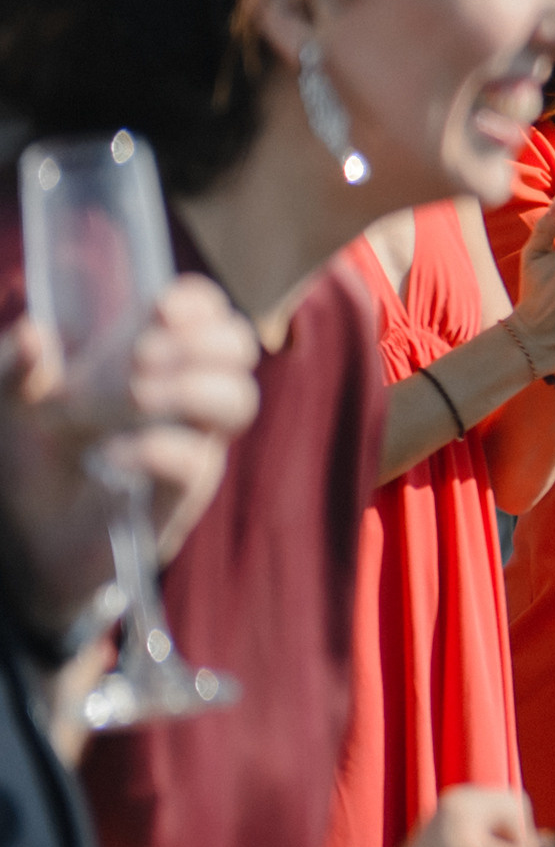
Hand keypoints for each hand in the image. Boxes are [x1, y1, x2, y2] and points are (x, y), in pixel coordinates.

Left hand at [0, 276, 258, 635]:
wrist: (30, 543)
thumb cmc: (31, 464)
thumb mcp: (10, 405)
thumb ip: (17, 368)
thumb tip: (36, 332)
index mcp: (155, 365)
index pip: (210, 317)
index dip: (200, 304)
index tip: (162, 307)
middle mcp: (186, 401)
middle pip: (239, 351)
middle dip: (198, 342)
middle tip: (139, 358)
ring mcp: (192, 446)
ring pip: (237, 402)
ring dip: (189, 387)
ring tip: (134, 399)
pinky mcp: (184, 495)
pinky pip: (196, 462)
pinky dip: (154, 448)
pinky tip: (109, 456)